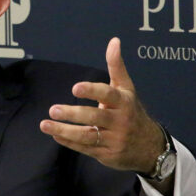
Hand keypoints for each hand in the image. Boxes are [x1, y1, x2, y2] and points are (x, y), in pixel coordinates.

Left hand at [40, 38, 164, 174]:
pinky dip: (69, 142)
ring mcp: (113, 139)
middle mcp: (120, 121)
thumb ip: (116, 66)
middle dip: (73, 114)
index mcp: (124, 102)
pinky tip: (55, 135)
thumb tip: (114, 40)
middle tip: (53, 109)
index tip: (75, 88)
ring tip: (45, 124)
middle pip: (95, 117)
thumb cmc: (132, 112)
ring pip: (87, 136)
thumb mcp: (127, 89)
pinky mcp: (106, 154)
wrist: (150, 147)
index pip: (108, 95)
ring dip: (64, 130)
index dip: (92, 91)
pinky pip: (85, 148)